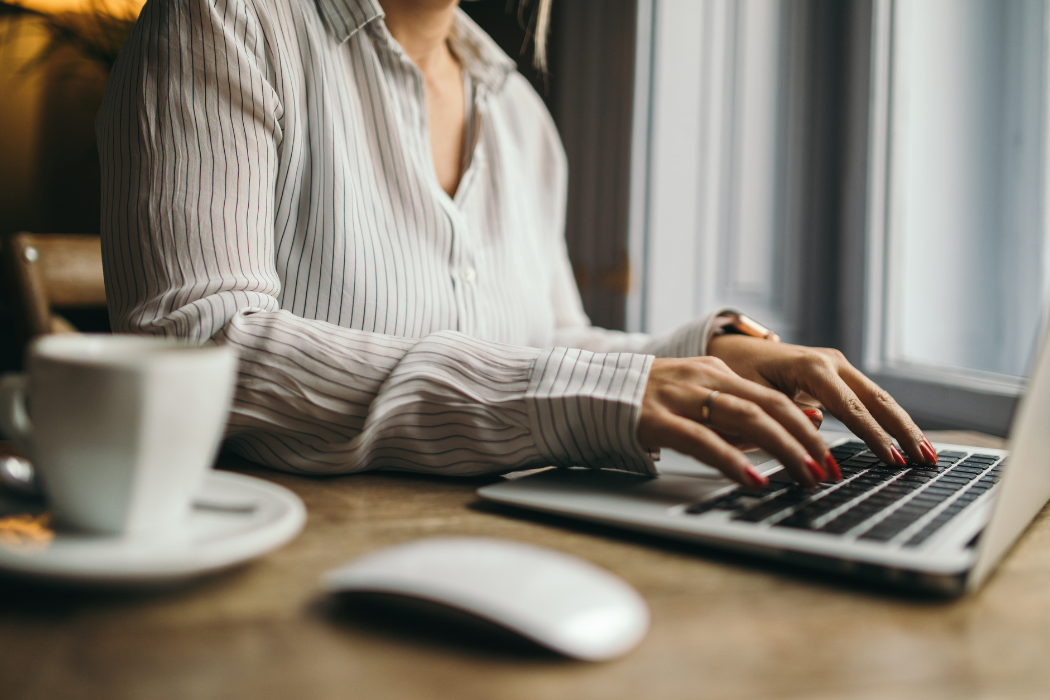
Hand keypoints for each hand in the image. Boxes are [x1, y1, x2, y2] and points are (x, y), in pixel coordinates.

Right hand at [637, 356, 837, 488]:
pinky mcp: (655, 419)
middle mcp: (702, 379)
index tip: (831, 455)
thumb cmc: (645, 405)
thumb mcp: (697, 403)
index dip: (807, 426)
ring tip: (805, 476)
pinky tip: (754, 479)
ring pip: (744, 418)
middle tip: (829, 470)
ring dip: (782, 449)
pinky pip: (701, 439)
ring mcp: (678, 396)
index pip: (774, 397)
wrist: (586, 393)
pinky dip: (733, 460)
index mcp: (716, 373)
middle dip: (805, 440)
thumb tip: (799, 426)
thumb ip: (739, 417)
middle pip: (768, 405)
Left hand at [707, 334, 936, 469]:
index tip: (891, 459)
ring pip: (880, 399)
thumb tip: (820, 424)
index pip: (850, 407)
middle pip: (877, 400)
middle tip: (925, 461)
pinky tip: (905, 442)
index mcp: (810, 367)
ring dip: (904, 427)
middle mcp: (831, 362)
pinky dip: (890, 421)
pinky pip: (869, 400)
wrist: (733, 351)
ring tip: (926, 456)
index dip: (873, 436)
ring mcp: (838, 366)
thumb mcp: (753, 395)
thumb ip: (784, 411)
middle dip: (903, 431)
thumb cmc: (738, 373)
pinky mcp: (839, 375)